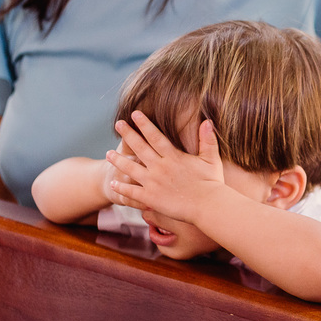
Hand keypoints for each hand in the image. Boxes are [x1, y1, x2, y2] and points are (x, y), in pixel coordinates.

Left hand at [106, 112, 223, 223]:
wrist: (208, 206)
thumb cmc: (212, 183)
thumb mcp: (211, 159)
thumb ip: (208, 139)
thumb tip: (207, 121)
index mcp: (173, 156)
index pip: (155, 136)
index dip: (144, 124)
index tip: (135, 114)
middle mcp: (160, 167)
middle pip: (140, 147)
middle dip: (128, 134)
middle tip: (118, 124)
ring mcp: (153, 182)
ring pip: (130, 168)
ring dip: (118, 160)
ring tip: (108, 154)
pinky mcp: (150, 198)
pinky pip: (131, 191)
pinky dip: (121, 187)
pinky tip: (113, 183)